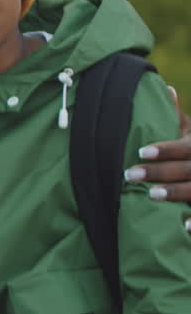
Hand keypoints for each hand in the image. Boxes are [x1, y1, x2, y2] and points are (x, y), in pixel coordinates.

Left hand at [127, 86, 190, 205]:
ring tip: (150, 195)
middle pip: (189, 168)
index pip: (186, 147)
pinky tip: (182, 226)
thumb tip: (166, 87)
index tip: (141, 151)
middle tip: (130, 175)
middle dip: (161, 172)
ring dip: (176, 193)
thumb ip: (179, 118)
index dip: (166, 149)